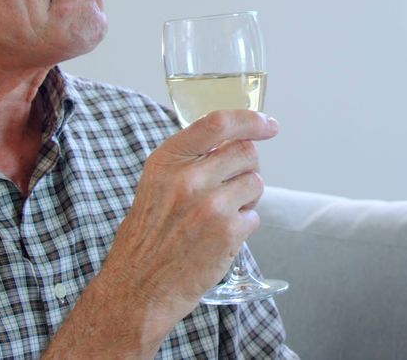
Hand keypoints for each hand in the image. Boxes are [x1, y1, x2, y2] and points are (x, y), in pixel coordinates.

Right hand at [100, 109, 278, 317]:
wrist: (138, 288)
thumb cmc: (148, 238)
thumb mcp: (156, 186)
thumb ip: (189, 162)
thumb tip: (233, 143)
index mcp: (168, 161)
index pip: (218, 123)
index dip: (250, 119)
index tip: (267, 124)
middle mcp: (189, 178)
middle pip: (246, 152)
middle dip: (247, 167)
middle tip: (232, 187)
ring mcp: (211, 204)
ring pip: (255, 183)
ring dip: (247, 198)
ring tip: (221, 216)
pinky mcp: (228, 232)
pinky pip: (254, 216)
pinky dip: (243, 226)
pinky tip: (219, 238)